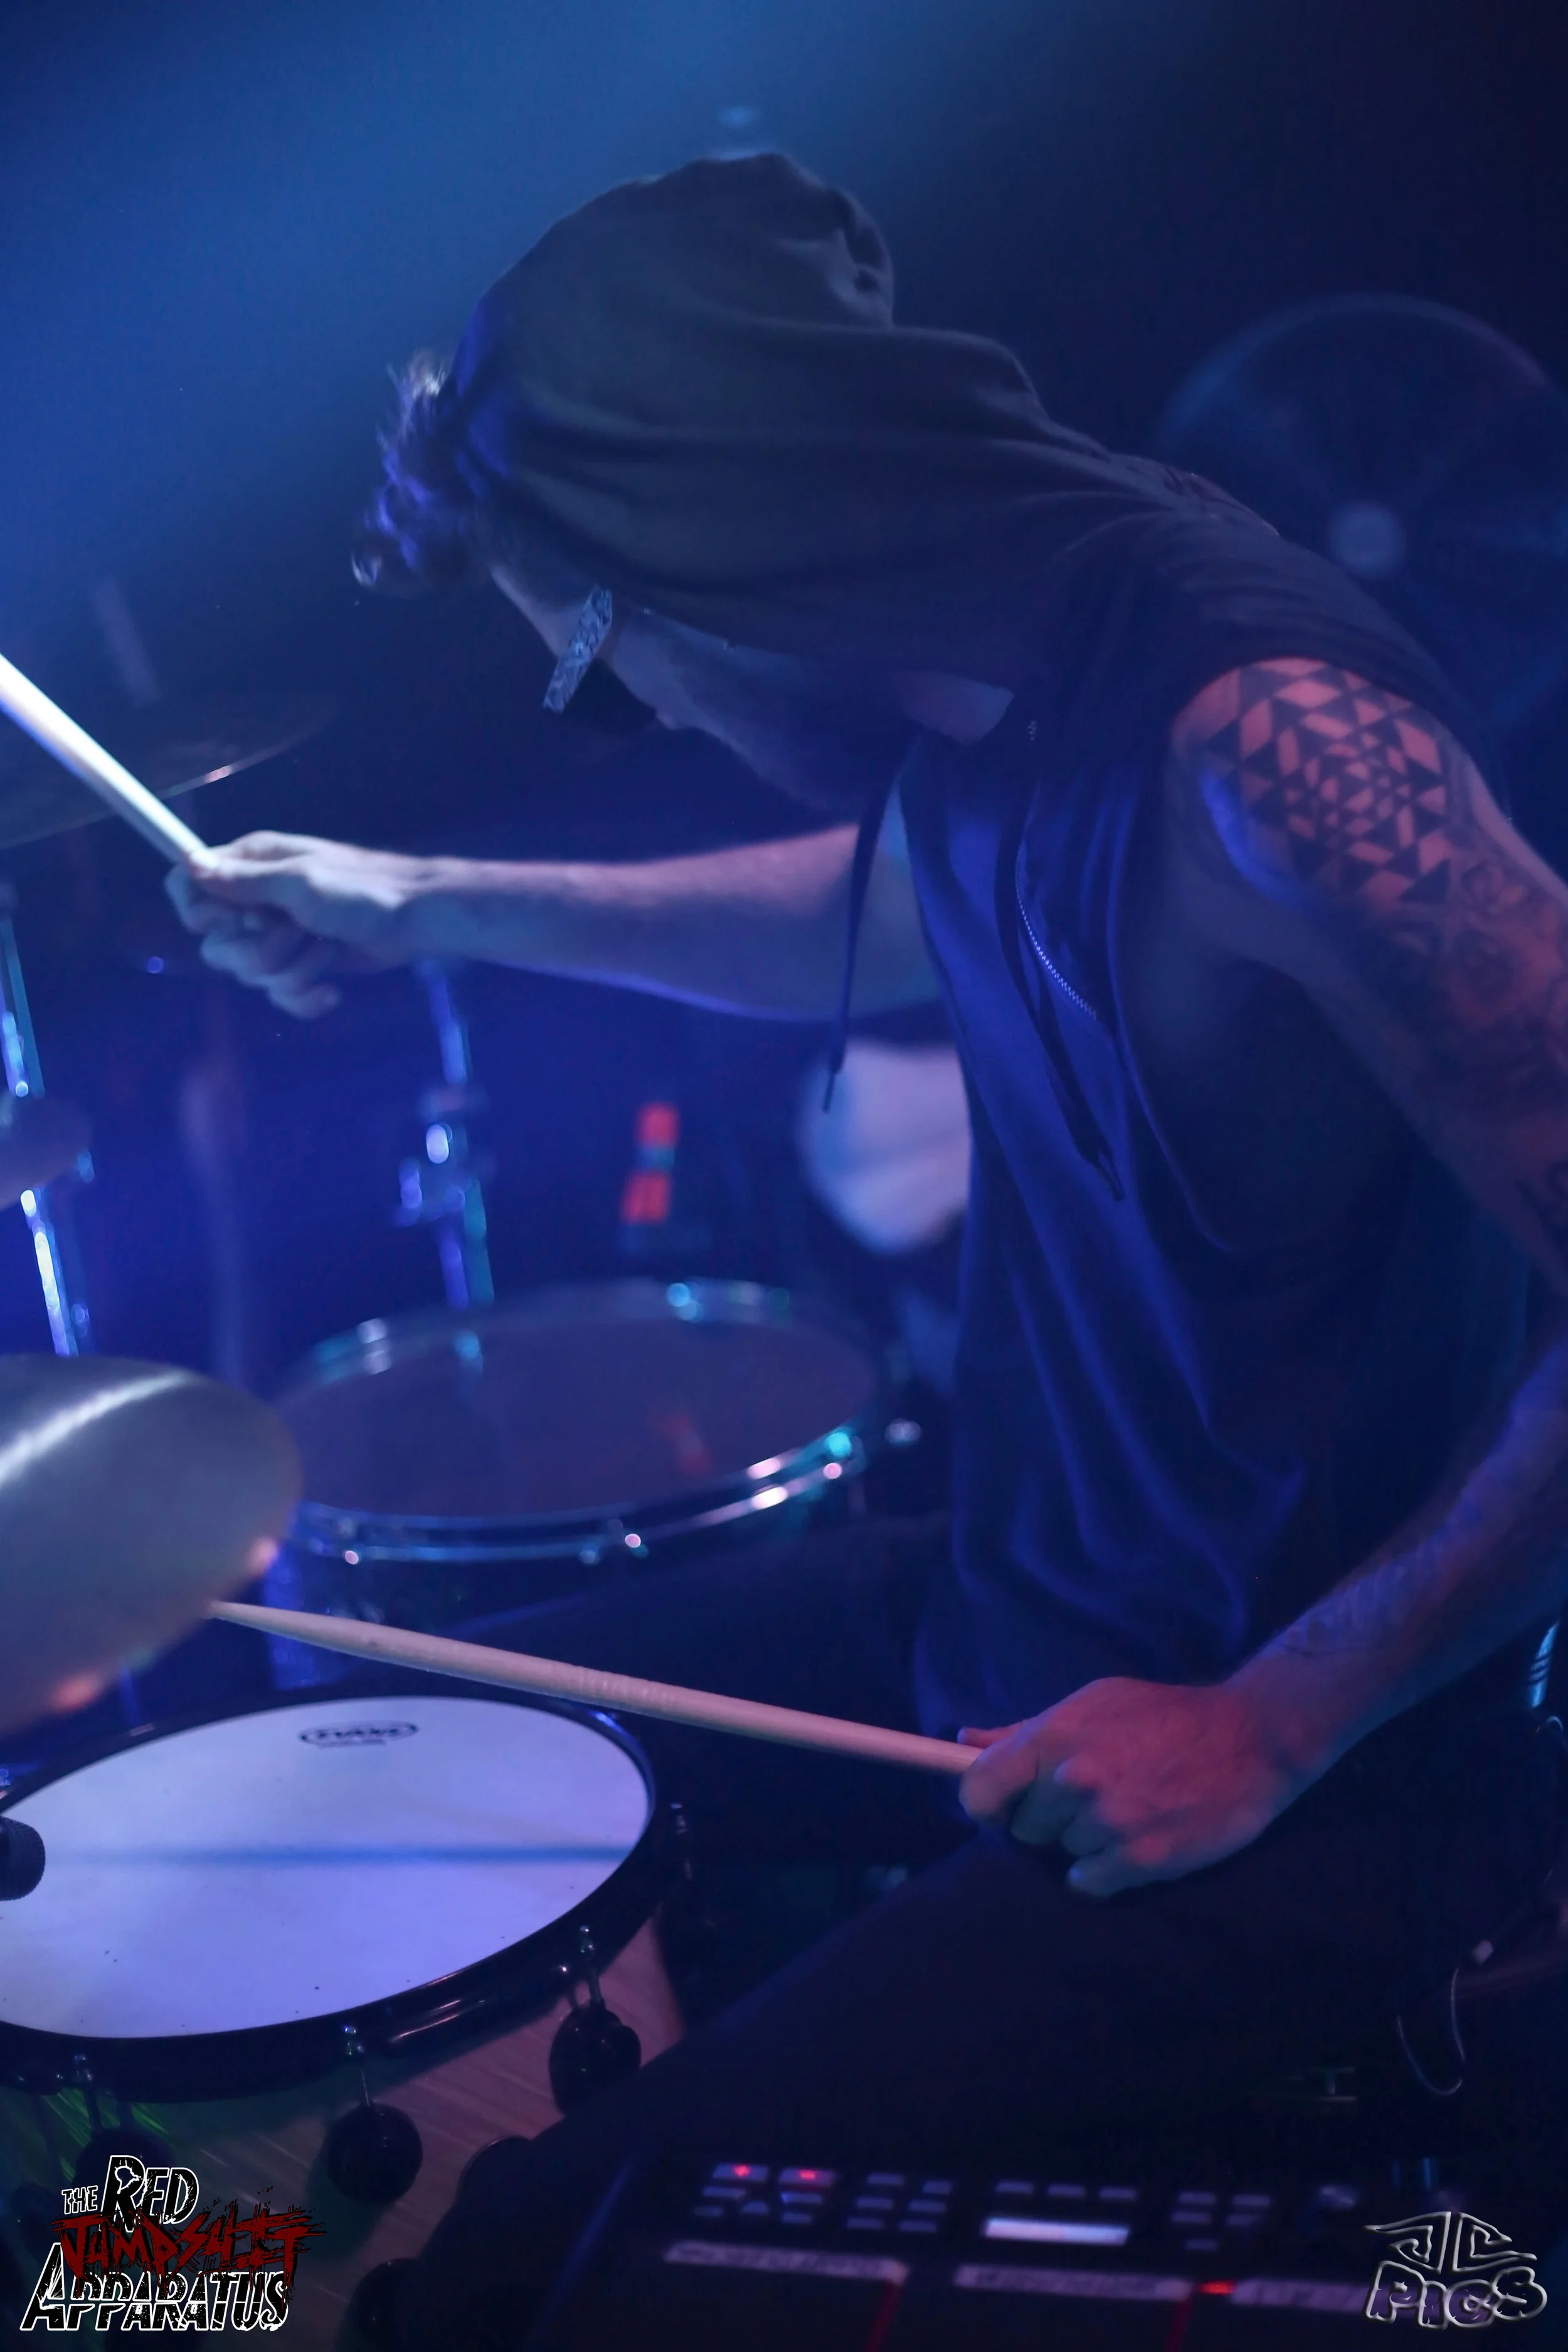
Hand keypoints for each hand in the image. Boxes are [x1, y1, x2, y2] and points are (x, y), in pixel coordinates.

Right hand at [165, 833, 440, 1018]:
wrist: (415, 921)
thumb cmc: (363, 890)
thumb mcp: (301, 883)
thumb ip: (245, 880)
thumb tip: (190, 863)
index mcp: (251, 866)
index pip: (189, 888)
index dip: (200, 912)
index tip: (232, 920)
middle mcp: (255, 900)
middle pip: (216, 945)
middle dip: (258, 952)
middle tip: (297, 933)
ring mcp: (276, 936)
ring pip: (249, 974)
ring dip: (291, 970)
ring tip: (327, 949)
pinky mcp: (299, 965)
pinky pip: (277, 994)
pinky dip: (304, 995)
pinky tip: (331, 989)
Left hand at [958, 1676, 1316, 1896]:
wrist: (1250, 1738)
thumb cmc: (1163, 1716)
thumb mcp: (1093, 1704)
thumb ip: (1025, 1731)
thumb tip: (963, 1740)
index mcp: (1057, 1735)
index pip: (978, 1789)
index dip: (985, 1803)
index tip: (1001, 1807)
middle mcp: (1076, 1779)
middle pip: (1024, 1827)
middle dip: (1051, 1816)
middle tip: (1095, 1795)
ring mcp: (1109, 1821)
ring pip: (1063, 1852)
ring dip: (1087, 1840)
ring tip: (1129, 1809)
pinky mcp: (1143, 1858)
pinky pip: (1089, 1882)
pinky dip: (1107, 1870)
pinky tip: (1137, 1840)